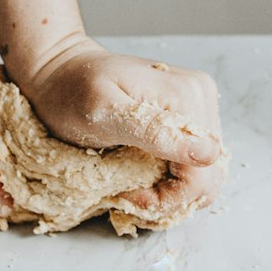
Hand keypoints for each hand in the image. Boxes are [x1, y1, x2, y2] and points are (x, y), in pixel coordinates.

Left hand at [18, 36, 224, 218]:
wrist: (62, 71)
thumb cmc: (73, 91)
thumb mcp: (104, 111)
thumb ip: (154, 131)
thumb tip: (208, 154)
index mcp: (187, 97)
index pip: (203, 172)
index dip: (168, 196)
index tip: (128, 194)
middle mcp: (201, 100)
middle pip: (209, 177)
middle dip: (170, 198)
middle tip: (129, 194)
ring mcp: (198, 109)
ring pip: (205, 176)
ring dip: (172, 194)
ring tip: (135, 189)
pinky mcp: (189, 121)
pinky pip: (195, 167)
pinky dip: (172, 184)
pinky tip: (143, 178)